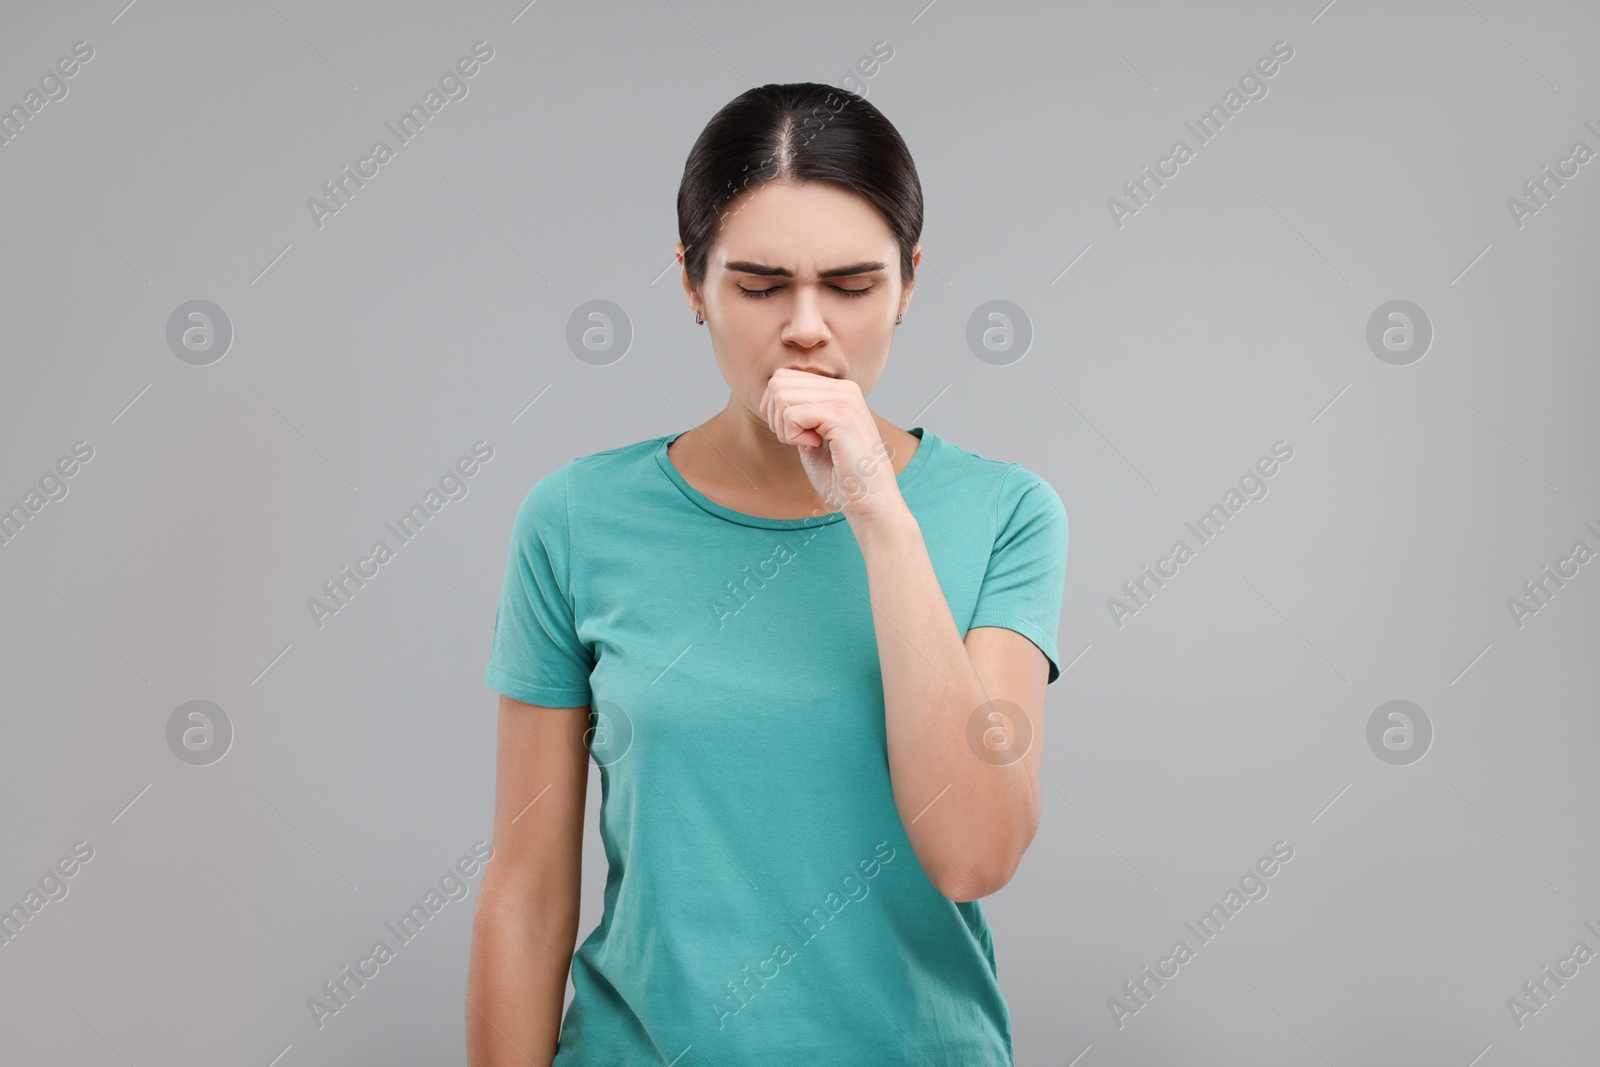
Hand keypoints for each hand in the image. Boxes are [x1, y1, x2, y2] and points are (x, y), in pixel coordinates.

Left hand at [758, 368, 906, 524]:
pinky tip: (814, 445)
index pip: (784, 378)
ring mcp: (844, 398)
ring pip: (781, 396)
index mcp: (839, 389)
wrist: (868, 500)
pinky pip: (791, 415)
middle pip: (778, 383)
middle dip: (775, 416)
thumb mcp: (814, 435)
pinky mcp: (840, 414)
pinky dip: (793, 435)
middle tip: (796, 439)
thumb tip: (771, 396)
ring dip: (784, 427)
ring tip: (808, 443)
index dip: (775, 408)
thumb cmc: (841, 475)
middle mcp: (844, 388)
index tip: (794, 433)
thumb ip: (799, 412)